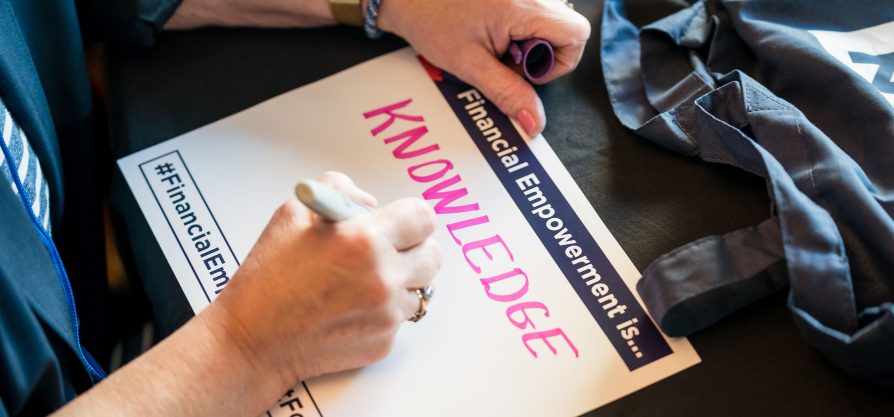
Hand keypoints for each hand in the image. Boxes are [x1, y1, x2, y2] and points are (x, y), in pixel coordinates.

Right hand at [212, 171, 440, 388]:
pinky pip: (400, 317)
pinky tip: (351, 307)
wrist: (252, 341)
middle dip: (412, 248)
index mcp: (364, 240)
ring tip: (362, 281)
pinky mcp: (384, 342)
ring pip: (419, 288)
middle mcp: (383, 278)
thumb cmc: (268, 278)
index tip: (400, 222)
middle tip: (387, 249)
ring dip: (400, 281)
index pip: (423, 218)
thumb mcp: (293, 213)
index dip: (411, 217)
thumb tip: (370, 202)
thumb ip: (340, 191)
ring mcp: (386, 314)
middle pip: (432, 254)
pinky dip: (384, 310)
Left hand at [378, 0, 590, 135]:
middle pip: (566, 30)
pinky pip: (534, 15)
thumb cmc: (430, 20)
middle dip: (538, 55)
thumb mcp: (470, 65)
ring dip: (527, 44)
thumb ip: (507, 93)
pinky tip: (492, 34)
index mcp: (524, 5)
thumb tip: (535, 122)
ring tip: (494, 46)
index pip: (576, 35)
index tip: (524, 73)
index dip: (558, 64)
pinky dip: (518, 31)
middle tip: (503, 60)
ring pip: (550, 23)